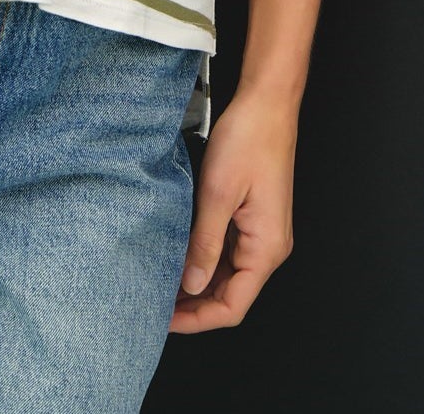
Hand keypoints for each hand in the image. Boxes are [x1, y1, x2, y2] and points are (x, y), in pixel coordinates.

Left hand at [169, 85, 296, 331]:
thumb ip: (205, 244)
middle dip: (194, 305)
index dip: (197, 319)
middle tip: (155, 305)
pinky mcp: (252, 218)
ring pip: (228, 275)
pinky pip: (228, 252)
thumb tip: (191, 285)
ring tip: (161, 285)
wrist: (266, 104)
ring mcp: (261, 232)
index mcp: (267, 247)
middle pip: (231, 295)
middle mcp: (268, 246)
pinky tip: (180, 258)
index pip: (233, 306)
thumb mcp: (218, 194)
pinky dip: (204, 261)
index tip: (165, 319)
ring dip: (197, 284)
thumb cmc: (249, 140)